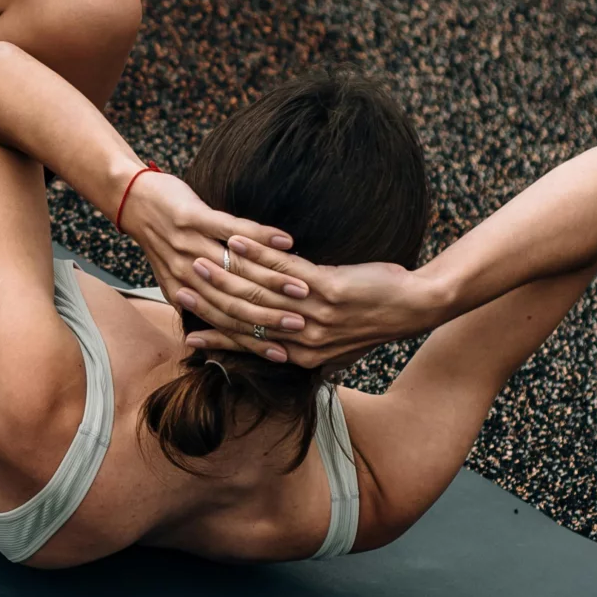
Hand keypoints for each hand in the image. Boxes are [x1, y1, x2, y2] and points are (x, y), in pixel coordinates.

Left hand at [118, 170, 300, 361]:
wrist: (132, 200)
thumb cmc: (161, 239)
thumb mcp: (174, 277)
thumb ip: (199, 301)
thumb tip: (229, 327)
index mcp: (184, 293)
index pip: (224, 323)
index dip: (254, 341)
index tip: (285, 353)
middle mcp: (185, 275)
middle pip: (234, 302)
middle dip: (271, 316)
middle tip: (303, 324)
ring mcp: (188, 246)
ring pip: (238, 270)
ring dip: (274, 280)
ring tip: (303, 287)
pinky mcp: (192, 218)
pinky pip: (232, 229)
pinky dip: (260, 237)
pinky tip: (285, 241)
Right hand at [185, 251, 437, 368]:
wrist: (415, 306)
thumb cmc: (376, 319)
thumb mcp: (339, 344)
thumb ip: (307, 346)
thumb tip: (281, 349)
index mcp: (304, 355)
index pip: (250, 346)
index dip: (217, 336)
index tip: (188, 333)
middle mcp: (305, 339)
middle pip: (246, 319)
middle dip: (211, 304)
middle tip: (181, 289)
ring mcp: (315, 314)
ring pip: (258, 293)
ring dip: (225, 274)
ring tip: (198, 259)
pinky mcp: (327, 289)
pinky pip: (284, 271)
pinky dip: (257, 253)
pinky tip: (236, 240)